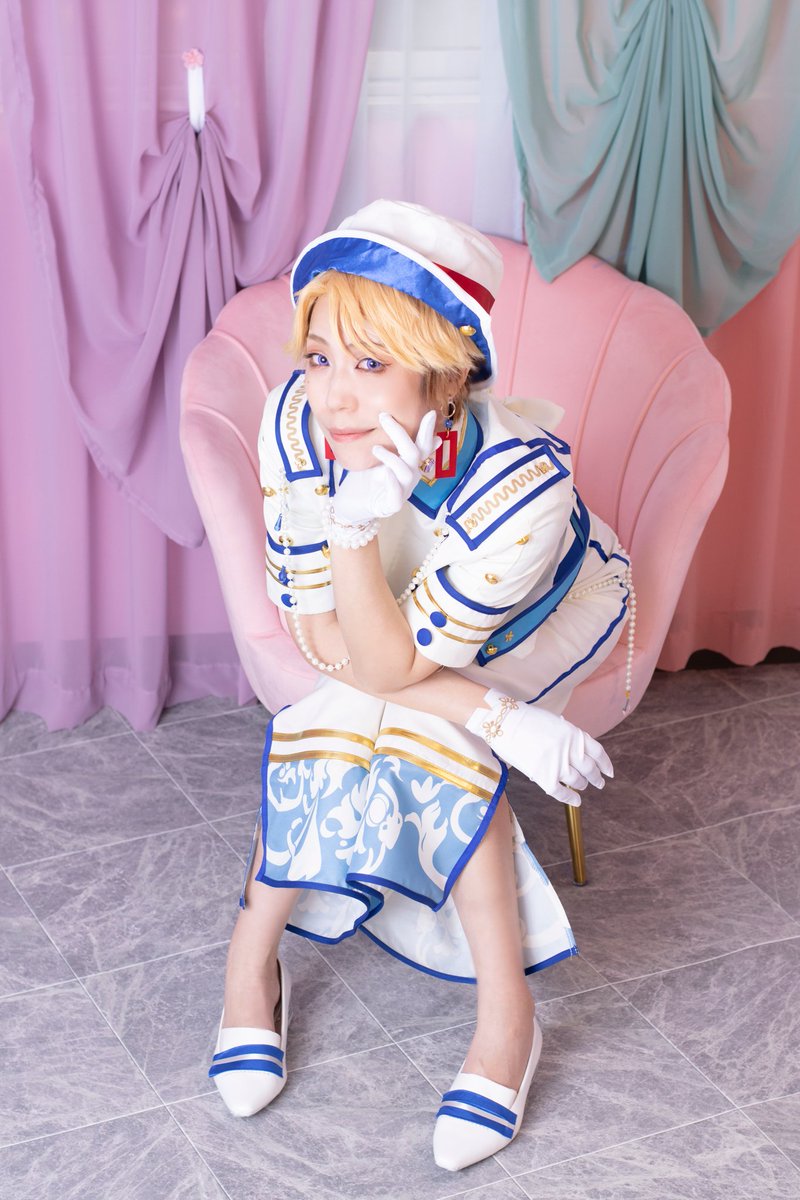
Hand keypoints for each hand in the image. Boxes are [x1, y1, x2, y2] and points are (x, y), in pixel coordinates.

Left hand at [332, 410, 438, 524]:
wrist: (351, 507)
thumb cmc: (364, 480)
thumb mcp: (376, 458)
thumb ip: (389, 443)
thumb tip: (395, 419)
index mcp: (408, 465)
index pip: (421, 446)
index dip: (426, 431)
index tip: (429, 412)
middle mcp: (409, 478)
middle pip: (413, 454)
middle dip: (400, 434)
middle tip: (383, 417)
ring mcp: (402, 492)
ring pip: (406, 473)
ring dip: (392, 458)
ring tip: (375, 448)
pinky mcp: (389, 506)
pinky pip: (396, 497)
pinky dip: (392, 484)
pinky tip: (385, 474)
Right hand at [465, 689, 612, 805]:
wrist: (503, 722)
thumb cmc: (525, 720)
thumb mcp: (554, 722)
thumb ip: (568, 737)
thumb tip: (575, 752)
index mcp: (574, 734)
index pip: (598, 753)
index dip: (605, 765)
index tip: (609, 772)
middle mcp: (570, 750)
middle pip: (590, 769)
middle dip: (596, 778)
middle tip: (599, 783)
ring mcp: (558, 764)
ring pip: (578, 782)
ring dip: (581, 785)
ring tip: (581, 786)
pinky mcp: (544, 777)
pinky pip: (562, 793)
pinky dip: (571, 799)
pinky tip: (576, 801)